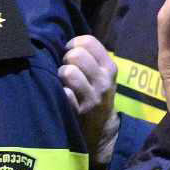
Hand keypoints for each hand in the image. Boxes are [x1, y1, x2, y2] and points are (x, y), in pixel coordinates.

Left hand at [59, 34, 117, 169]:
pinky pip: (65, 94)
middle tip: (67, 69)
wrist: (102, 128)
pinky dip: (61, 93)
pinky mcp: (81, 111)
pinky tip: (63, 96)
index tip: (70, 53)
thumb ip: (91, 57)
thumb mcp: (102, 74)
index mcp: (109, 67)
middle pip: (76, 55)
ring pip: (68, 72)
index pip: (89, 41)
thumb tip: (65, 42)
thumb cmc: (96, 93)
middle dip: (66, 60)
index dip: (74, 44)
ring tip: (63, 82)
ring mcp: (92, 97)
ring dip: (60, 75)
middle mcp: (103, 80)